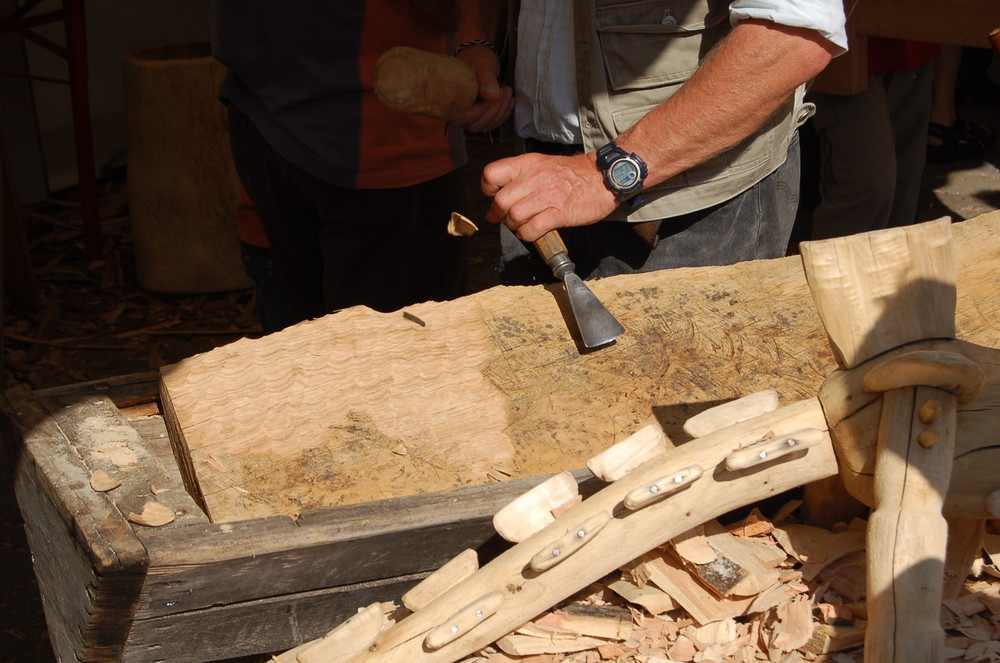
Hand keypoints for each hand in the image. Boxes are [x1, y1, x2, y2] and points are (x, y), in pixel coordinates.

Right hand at [452, 44, 513, 132]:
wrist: (478, 59)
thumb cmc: (476, 59)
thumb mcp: (482, 64)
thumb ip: (485, 79)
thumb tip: (491, 96)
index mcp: (451, 101)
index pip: (462, 120)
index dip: (478, 111)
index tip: (490, 95)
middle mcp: (458, 113)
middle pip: (476, 125)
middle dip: (494, 109)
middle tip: (503, 89)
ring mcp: (470, 117)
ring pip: (486, 126)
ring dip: (501, 111)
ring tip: (507, 90)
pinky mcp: (480, 117)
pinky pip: (493, 123)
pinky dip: (504, 113)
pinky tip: (510, 100)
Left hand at [481, 152, 618, 241]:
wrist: (602, 177)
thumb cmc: (571, 174)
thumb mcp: (542, 164)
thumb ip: (520, 177)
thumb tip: (500, 196)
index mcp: (527, 164)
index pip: (491, 175)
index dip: (488, 190)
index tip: (495, 197)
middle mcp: (535, 177)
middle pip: (500, 202)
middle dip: (499, 215)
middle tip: (504, 218)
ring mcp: (548, 195)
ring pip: (514, 217)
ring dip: (514, 226)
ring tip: (522, 225)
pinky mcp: (560, 213)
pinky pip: (532, 229)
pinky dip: (528, 234)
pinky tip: (533, 232)